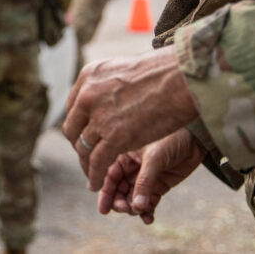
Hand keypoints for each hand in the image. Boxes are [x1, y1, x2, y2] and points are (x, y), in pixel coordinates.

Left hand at [62, 47, 197, 191]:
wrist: (181, 78)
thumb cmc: (163, 73)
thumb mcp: (123, 69)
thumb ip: (108, 84)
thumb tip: (104, 94)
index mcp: (88, 76)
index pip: (73, 108)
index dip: (79, 125)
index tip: (86, 136)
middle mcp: (88, 95)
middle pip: (73, 129)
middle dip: (80, 145)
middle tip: (87, 157)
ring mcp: (99, 116)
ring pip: (84, 148)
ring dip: (87, 165)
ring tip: (92, 177)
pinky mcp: (114, 136)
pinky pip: (97, 161)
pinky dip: (95, 176)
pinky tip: (97, 184)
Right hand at [97, 128, 204, 223]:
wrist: (195, 139)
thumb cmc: (170, 139)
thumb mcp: (153, 158)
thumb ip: (144, 182)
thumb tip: (136, 207)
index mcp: (123, 155)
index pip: (109, 176)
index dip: (105, 193)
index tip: (104, 209)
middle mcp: (131, 168)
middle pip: (118, 190)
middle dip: (119, 202)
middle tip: (126, 209)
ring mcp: (145, 178)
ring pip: (132, 198)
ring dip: (133, 208)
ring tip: (140, 212)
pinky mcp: (158, 186)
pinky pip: (148, 202)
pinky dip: (147, 211)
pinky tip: (148, 218)